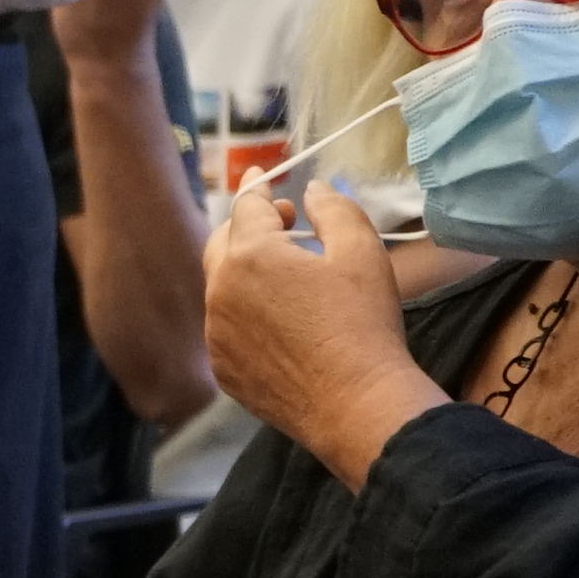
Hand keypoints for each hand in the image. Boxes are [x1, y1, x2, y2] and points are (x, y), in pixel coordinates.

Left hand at [205, 183, 443, 489]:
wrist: (354, 402)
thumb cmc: (363, 322)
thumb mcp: (361, 252)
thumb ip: (334, 209)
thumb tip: (312, 189)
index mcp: (249, 257)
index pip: (246, 208)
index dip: (257, 187)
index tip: (261, 174)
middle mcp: (219, 292)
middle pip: (223, 244)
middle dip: (249, 226)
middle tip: (286, 223)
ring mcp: (215, 334)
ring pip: (223, 288)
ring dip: (248, 272)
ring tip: (291, 274)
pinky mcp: (222, 367)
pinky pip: (227, 327)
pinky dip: (247, 312)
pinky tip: (282, 320)